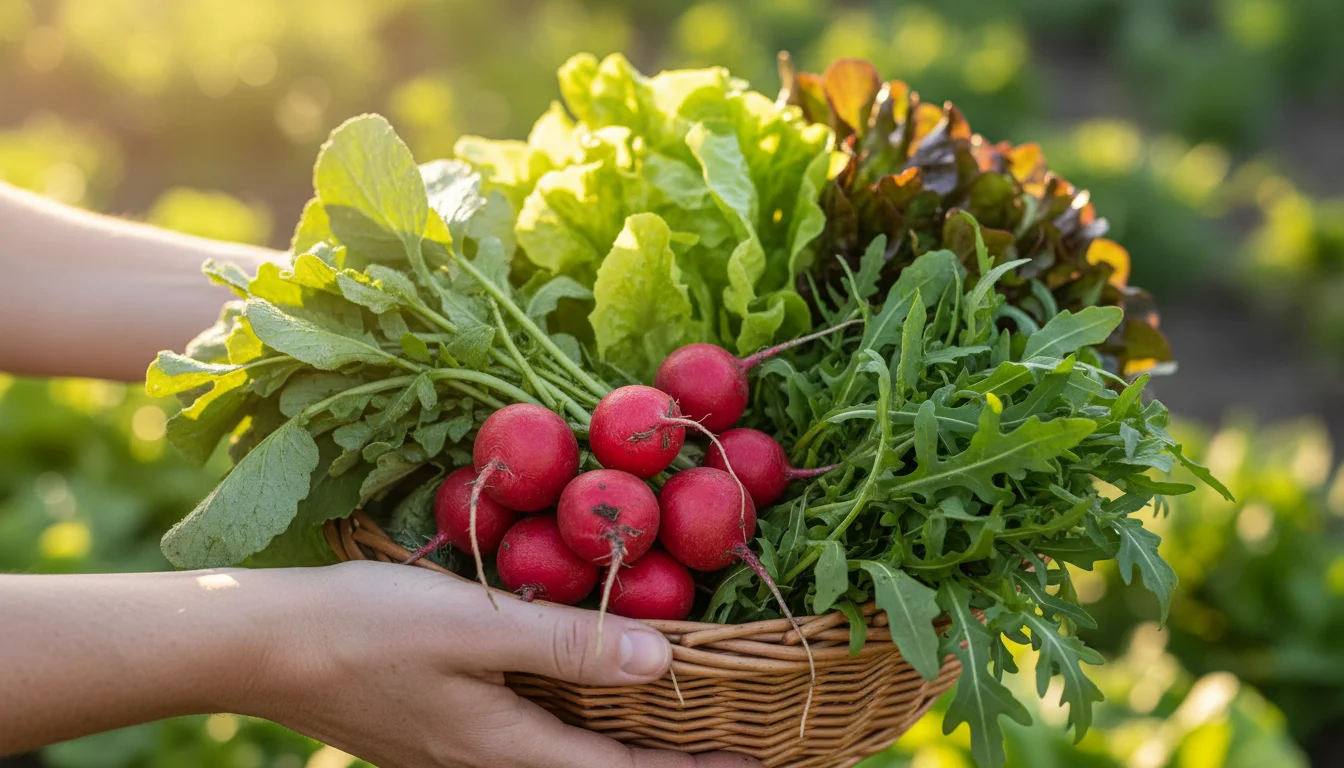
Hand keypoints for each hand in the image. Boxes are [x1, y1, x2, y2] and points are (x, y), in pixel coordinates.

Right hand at [254, 561, 760, 767]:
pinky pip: (530, 736)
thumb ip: (567, 645)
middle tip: (734, 746)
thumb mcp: (474, 625)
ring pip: (564, 757)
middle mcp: (490, 763)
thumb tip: (660, 662)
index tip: (756, 764)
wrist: (264, 645)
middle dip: (667, 766)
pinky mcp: (443, 728)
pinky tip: (586, 694)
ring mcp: (462, 750)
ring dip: (624, 747)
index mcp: (507, 748)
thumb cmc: (365, 628)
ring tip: (678, 724)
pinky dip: (577, 724)